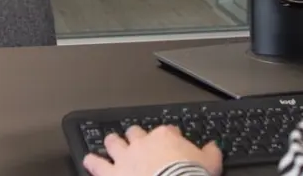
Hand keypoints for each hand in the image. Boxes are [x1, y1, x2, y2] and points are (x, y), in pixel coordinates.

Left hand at [84, 124, 223, 175]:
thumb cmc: (190, 175)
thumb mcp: (210, 162)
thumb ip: (211, 152)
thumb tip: (213, 147)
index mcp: (165, 137)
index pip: (166, 130)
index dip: (168, 136)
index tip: (171, 141)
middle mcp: (142, 142)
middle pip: (135, 132)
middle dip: (135, 135)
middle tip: (135, 139)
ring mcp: (125, 156)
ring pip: (113, 143)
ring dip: (112, 143)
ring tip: (110, 143)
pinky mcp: (111, 173)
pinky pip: (96, 164)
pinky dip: (92, 162)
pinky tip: (89, 160)